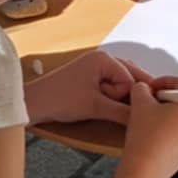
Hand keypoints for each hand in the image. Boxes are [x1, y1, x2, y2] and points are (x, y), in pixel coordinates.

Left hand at [25, 51, 177, 126]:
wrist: (33, 104)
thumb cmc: (59, 99)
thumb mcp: (95, 107)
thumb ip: (123, 113)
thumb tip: (143, 119)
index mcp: (104, 59)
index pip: (132, 79)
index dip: (125, 97)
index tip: (115, 107)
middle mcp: (102, 59)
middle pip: (130, 77)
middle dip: (128, 95)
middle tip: (127, 110)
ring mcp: (95, 67)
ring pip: (122, 82)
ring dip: (120, 97)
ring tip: (112, 109)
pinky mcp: (90, 78)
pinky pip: (111, 86)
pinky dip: (112, 96)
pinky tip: (109, 107)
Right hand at [118, 81, 177, 177]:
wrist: (144, 170)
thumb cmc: (147, 140)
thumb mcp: (141, 103)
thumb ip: (142, 89)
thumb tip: (143, 88)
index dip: (163, 81)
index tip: (151, 86)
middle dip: (168, 95)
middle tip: (152, 98)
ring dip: (169, 109)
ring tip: (151, 114)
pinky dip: (171, 124)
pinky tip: (154, 128)